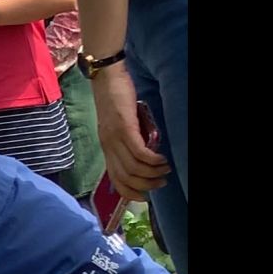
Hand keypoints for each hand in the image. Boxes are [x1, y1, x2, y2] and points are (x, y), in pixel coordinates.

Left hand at [91, 64, 169, 200]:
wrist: (107, 78)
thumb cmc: (116, 100)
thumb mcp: (120, 127)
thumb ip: (128, 143)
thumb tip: (144, 158)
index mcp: (107, 148)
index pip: (115, 180)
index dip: (130, 193)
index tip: (146, 196)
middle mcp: (108, 146)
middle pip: (126, 178)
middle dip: (147, 185)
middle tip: (162, 182)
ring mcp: (114, 138)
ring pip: (133, 168)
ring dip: (153, 172)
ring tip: (165, 169)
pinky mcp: (123, 128)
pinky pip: (138, 152)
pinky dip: (152, 159)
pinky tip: (161, 158)